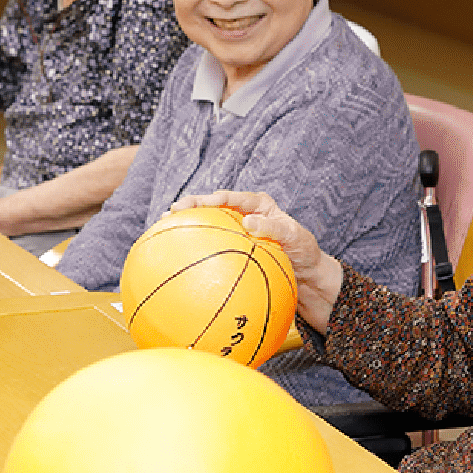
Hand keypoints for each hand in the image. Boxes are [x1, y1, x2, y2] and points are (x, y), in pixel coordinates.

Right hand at [180, 190, 342, 330]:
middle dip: (190, 206)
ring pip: (209, 224)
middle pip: (213, 206)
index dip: (210, 198)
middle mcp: (245, 214)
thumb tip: (247, 222)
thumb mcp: (294, 237)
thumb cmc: (305, 253)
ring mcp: (237, 232)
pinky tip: (179, 256)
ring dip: (189, 225)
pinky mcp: (234, 248)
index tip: (194, 204)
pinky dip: (197, 248)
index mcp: (259, 204)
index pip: (231, 197)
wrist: (307, 275)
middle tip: (171, 211)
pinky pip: (214, 246)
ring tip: (165, 226)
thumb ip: (272, 228)